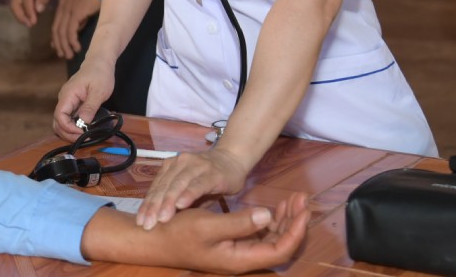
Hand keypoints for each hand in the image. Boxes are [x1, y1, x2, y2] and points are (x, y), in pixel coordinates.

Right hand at [10, 0, 60, 26]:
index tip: (34, 22)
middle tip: (30, 25)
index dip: (29, 12)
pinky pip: (17, 2)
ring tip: (30, 23)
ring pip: (14, 4)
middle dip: (21, 16)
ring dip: (20, 15)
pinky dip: (22, 10)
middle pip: (14, 3)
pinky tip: (30, 16)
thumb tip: (38, 10)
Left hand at [50, 0, 99, 58]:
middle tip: (62, 55)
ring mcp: (68, 9)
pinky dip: (72, 41)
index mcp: (63, 3)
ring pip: (62, 32)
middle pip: (56, 29)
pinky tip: (77, 48)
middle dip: (59, 44)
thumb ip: (79, 16)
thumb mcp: (83, 5)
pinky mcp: (75, 12)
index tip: (57, 47)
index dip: (56, 36)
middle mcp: (62, 6)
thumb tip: (77, 29)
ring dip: (65, 46)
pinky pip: (70, 31)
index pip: (56, 23)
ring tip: (70, 55)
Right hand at [52, 56, 113, 140]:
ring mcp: (68, 102)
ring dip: (70, 131)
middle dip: (68, 133)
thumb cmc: (99, 73)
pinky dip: (74, 126)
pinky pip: (69, 118)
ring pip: (62, 122)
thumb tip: (83, 123)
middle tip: (84, 138)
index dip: (68, 128)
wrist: (99, 62)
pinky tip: (85, 129)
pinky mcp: (73, 104)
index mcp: (68, 95)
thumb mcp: (98, 91)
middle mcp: (64, 99)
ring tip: (85, 135)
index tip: (82, 133)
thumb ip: (90, 107)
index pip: (59, 116)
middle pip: (57, 122)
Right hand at [81, 192, 309, 272]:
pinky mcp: (229, 241)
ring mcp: (236, 251)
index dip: (295, 229)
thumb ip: (239, 223)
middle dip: (293, 221)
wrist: (152, 238)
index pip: (281, 249)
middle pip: (279, 244)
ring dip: (282, 219)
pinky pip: (257, 233)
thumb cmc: (178, 232)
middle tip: (302, 198)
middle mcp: (241, 258)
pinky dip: (267, 220)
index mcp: (240, 258)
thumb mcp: (208, 226)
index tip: (303, 208)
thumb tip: (268, 215)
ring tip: (292, 200)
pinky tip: (269, 207)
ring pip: (269, 238)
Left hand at [137, 148, 249, 229]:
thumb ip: (177, 201)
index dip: (147, 205)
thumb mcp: (190, 191)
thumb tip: (160, 222)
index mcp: (171, 167)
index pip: (156, 187)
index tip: (139, 222)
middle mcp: (180, 163)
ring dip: (168, 202)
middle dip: (153, 206)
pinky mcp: (211, 172)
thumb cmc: (209, 180)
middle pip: (164, 186)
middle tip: (146, 224)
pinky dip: (188, 194)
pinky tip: (181, 205)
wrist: (233, 161)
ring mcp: (195, 166)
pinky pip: (198, 184)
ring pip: (177, 184)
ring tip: (161, 219)